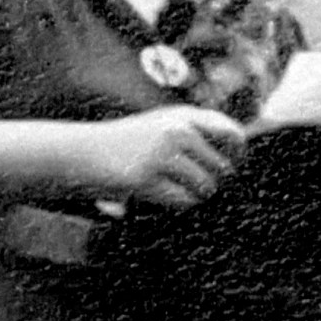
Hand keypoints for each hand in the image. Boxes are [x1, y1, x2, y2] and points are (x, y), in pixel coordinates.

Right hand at [82, 106, 246, 209]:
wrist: (80, 152)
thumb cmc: (128, 143)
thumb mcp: (163, 124)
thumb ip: (197, 132)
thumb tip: (240, 151)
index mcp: (182, 116)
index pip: (233, 134)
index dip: (239, 154)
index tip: (233, 165)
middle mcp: (176, 131)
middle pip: (223, 167)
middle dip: (214, 181)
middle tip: (195, 184)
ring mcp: (161, 154)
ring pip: (206, 185)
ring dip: (198, 194)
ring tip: (178, 189)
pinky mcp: (146, 178)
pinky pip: (184, 200)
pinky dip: (180, 204)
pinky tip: (164, 196)